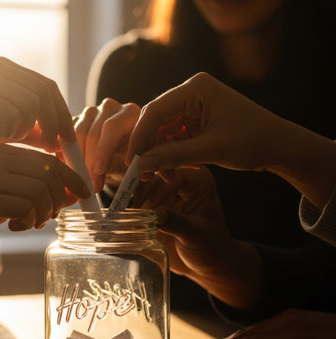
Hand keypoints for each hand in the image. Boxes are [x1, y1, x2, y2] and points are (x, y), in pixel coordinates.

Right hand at [0, 57, 74, 152]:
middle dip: (55, 122)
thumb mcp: (1, 126)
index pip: (47, 87)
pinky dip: (10, 129)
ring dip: (27, 128)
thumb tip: (55, 141)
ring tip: (9, 138)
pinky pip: (11, 112)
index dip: (62, 113)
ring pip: (31, 102)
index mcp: (7, 71)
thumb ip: (27, 129)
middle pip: (45, 91)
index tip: (68, 139)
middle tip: (54, 147)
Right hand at [0, 143, 89, 257]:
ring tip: (33, 223)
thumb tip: (73, 194)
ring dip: (45, 213)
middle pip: (50, 174)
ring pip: (41, 191)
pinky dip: (30, 220)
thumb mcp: (8, 194)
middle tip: (51, 216)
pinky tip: (18, 226)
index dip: (72, 177)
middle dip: (60, 199)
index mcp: (4, 152)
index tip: (83, 194)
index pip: (50, 159)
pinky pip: (26, 207)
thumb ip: (36, 190)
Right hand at [75, 98, 139, 191]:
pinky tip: (71, 171)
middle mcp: (109, 108)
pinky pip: (66, 137)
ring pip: (77, 134)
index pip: (112, 127)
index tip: (99, 171)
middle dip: (89, 161)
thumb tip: (99, 170)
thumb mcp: (128, 165)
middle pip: (93, 132)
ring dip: (77, 160)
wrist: (119, 156)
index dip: (103, 150)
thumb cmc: (128, 160)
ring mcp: (91, 112)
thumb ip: (117, 165)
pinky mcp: (76, 120)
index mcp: (129, 113)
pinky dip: (67, 156)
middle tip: (89, 183)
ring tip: (80, 180)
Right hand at [127, 72, 335, 209]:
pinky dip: (170, 155)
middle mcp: (192, 94)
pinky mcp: (196, 122)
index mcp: (196, 89)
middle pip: (156, 121)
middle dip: (148, 148)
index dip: (139, 137)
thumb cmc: (253, 141)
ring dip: (159, 155)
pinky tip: (172, 171)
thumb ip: (173, 156)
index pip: (155, 110)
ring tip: (163, 176)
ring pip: (162, 132)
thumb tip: (140, 165)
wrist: (279, 146)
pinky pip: (174, 138)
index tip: (131, 160)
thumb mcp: (211, 150)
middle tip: (141, 173)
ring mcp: (194, 108)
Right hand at [133, 167, 262, 308]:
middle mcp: (179, 180)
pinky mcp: (153, 204)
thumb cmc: (211, 248)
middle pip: (152, 178)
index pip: (172, 173)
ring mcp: (164, 192)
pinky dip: (130, 213)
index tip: (146, 207)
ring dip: (134, 206)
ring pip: (140, 189)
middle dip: (142, 199)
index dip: (157, 189)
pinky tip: (130, 227)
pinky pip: (135, 202)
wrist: (207, 264)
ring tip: (134, 225)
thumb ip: (178, 223)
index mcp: (197, 180)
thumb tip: (156, 214)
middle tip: (137, 219)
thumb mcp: (197, 235)